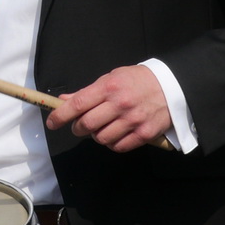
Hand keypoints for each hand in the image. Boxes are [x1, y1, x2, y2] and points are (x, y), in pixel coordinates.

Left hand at [46, 65, 171, 152]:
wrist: (172, 86)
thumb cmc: (137, 80)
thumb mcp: (112, 78)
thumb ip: (88, 92)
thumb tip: (63, 100)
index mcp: (109, 87)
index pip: (78, 104)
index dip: (60, 115)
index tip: (52, 123)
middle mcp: (120, 104)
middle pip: (87, 124)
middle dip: (77, 127)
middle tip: (79, 125)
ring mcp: (133, 120)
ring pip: (102, 138)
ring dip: (96, 136)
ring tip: (100, 128)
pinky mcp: (145, 133)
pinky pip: (119, 146)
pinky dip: (112, 143)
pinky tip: (114, 135)